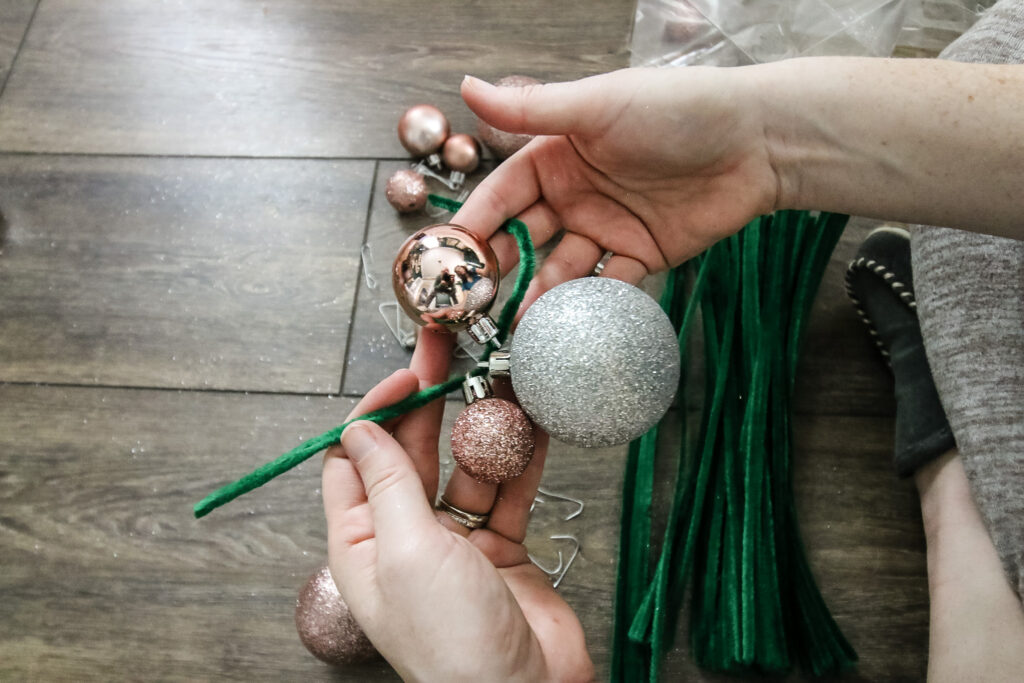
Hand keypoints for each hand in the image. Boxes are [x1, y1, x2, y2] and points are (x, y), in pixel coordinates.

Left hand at [322, 328, 593, 681]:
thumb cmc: (450, 641)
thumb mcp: (406, 551)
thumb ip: (388, 484)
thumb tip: (359, 428)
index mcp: (361, 542)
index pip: (354, 458)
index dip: (377, 410)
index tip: (408, 374)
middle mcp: (404, 538)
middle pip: (412, 452)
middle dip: (431, 400)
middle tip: (450, 350)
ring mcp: (455, 543)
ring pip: (465, 467)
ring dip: (482, 424)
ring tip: (501, 377)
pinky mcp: (502, 549)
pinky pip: (508, 491)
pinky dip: (520, 458)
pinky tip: (532, 423)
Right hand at [453, 68, 777, 310]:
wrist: (757, 141)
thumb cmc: (676, 109)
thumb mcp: (596, 106)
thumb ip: (531, 110)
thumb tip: (466, 87)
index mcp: (556, 156)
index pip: (501, 196)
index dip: (474, 227)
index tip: (447, 260)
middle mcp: (575, 194)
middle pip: (524, 238)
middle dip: (499, 270)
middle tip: (473, 305)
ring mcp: (607, 227)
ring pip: (561, 270)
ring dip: (539, 298)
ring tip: (517, 328)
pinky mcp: (641, 255)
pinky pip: (607, 287)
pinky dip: (588, 307)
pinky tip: (567, 328)